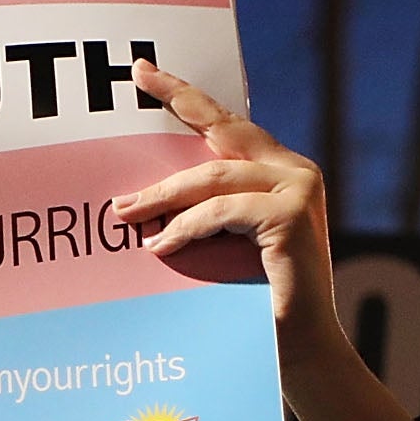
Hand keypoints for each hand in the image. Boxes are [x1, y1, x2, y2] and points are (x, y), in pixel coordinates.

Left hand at [109, 60, 336, 359]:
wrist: (299, 348)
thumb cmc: (254, 302)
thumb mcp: (224, 243)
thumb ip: (203, 211)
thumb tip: (136, 199)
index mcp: (281, 171)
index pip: (228, 124)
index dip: (186, 96)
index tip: (145, 72)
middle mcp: (295, 171)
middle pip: (221, 134)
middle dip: (171, 112)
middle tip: (120, 110)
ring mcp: (298, 190)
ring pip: (213, 177)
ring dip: (163, 197)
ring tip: (125, 214)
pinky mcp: (290, 216)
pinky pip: (222, 211)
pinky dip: (187, 228)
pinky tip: (161, 245)